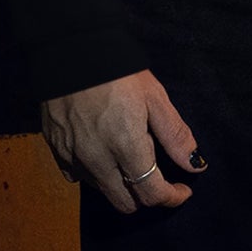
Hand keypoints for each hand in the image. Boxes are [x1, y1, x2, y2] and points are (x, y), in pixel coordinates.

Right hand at [41, 68, 204, 213]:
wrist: (70, 47)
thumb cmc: (118, 70)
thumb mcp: (154, 96)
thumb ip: (175, 135)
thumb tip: (195, 166)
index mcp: (125, 146)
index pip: (150, 193)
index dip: (172, 197)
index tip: (183, 188)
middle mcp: (97, 160)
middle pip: (125, 203)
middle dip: (147, 195)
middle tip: (157, 172)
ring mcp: (73, 157)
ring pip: (102, 191)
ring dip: (120, 183)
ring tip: (128, 153)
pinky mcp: (56, 150)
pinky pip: (78, 176)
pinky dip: (95, 172)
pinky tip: (102, 150)